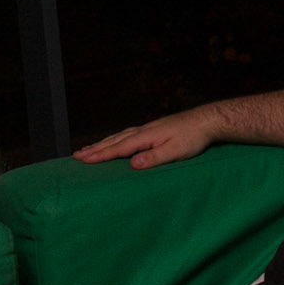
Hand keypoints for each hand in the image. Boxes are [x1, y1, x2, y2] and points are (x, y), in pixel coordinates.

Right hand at [74, 107, 219, 168]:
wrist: (207, 120)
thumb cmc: (193, 137)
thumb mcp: (175, 151)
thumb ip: (154, 158)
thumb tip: (133, 164)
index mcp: (145, 137)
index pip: (118, 148)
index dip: (100, 155)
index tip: (82, 160)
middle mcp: (143, 131)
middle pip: (114, 141)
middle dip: (95, 149)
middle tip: (76, 156)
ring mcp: (148, 128)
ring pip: (119, 136)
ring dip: (102, 143)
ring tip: (88, 149)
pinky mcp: (154, 129)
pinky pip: (128, 135)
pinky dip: (115, 139)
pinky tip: (115, 141)